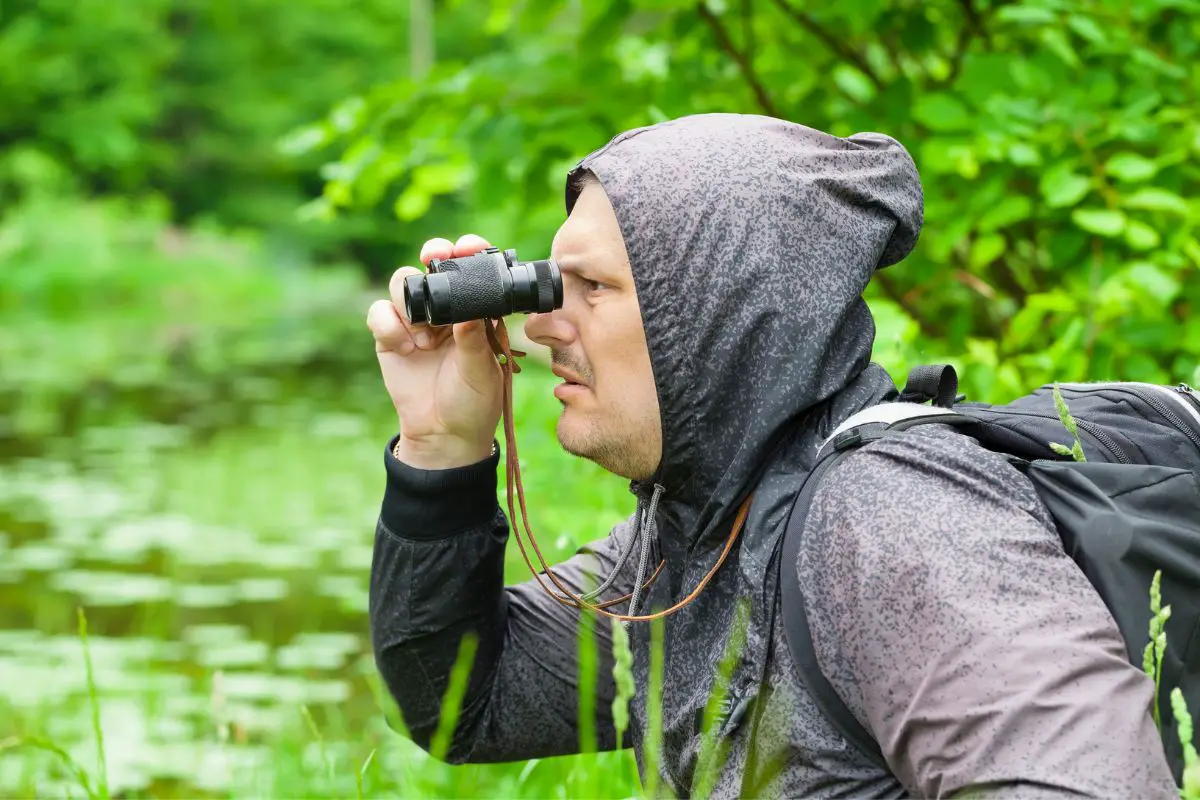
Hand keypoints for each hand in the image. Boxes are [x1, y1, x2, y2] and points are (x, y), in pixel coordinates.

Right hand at [366, 234, 501, 468]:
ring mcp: (414, 322)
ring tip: (425, 341)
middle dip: (433, 254)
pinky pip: (378, 313)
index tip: (467, 247)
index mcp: (475, 310)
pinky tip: (407, 350)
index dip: (468, 251)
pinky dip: (390, 326)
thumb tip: (469, 309)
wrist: (444, 434)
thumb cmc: (473, 401)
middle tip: (435, 256)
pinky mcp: (389, 337)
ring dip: (411, 305)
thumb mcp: (482, 371)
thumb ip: (475, 339)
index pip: (470, 270)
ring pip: (401, 284)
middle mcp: (444, 309)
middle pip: (430, 265)